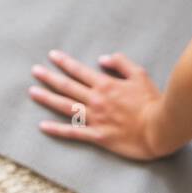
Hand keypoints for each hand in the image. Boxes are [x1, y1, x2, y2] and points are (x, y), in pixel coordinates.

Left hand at [28, 49, 166, 160]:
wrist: (159, 128)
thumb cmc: (152, 101)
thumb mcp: (139, 74)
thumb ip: (121, 64)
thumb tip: (102, 59)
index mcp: (105, 84)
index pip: (79, 70)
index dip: (64, 62)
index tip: (52, 56)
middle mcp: (96, 100)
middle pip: (67, 86)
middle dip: (49, 77)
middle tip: (35, 71)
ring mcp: (95, 119)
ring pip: (65, 107)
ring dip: (47, 99)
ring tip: (33, 92)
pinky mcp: (97, 136)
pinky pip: (73, 132)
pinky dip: (56, 129)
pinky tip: (43, 126)